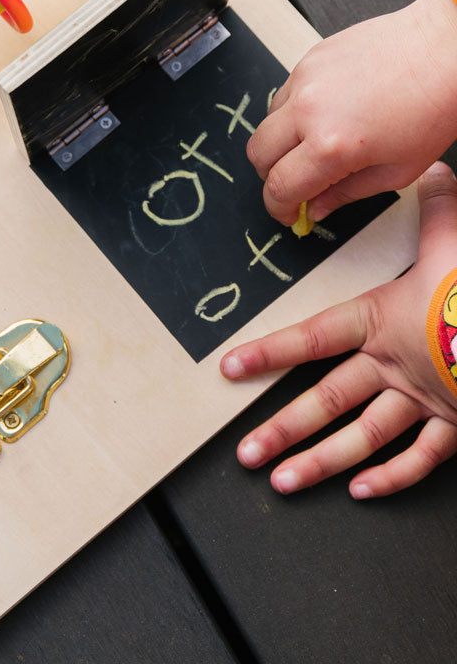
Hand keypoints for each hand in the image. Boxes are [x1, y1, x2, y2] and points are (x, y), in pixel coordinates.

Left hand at [221, 162, 456, 497]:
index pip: (312, 338)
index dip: (267, 352)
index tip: (228, 367)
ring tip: (284, 481)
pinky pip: (422, 459)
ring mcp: (427, 400)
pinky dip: (392, 477)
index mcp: (385, 322)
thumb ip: (440, 211)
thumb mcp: (456, 243)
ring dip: (321, 461)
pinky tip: (361, 490)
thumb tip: (431, 173)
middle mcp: (396, 366)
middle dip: (282, 428)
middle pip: (327, 401)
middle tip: (246, 453)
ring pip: (363, 437)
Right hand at [248, 0, 456, 225]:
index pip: (280, 187)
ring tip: (315, 142)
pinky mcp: (309, 60)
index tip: (288, 211)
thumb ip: (348, 193)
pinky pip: (284, 94)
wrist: (448, 47)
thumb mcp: (399, 169)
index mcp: (332, 146)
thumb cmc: (436, 104)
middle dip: (271, 175)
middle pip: (257, 155)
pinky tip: (326, 112)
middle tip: (295, 181)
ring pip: (266, 124)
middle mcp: (309, 111)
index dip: (279, 207)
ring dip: (281, 142)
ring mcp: (305, 80)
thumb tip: (317, 207)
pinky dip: (294, 112)